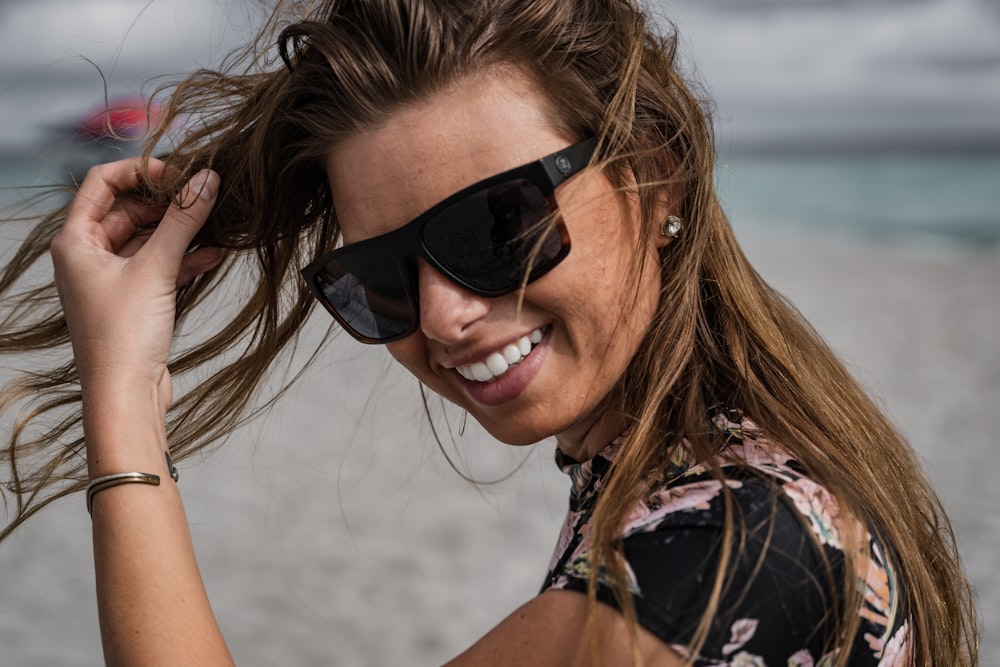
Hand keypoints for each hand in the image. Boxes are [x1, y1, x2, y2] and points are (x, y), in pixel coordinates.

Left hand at [50, 159, 222, 409]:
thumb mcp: (156, 269)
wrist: (126, 394)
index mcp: (75, 241)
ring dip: (180, 230)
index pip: (103, 183)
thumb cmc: (123, 337)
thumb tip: (207, 180)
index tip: (179, 173)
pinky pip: (159, 265)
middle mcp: (88, 256)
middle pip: (129, 209)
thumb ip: (184, 221)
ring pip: (148, 237)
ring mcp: (111, 278)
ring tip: (215, 223)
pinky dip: (183, 257)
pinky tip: (212, 254)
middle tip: (204, 196)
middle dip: (167, 202)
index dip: (141, 172)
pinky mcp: (134, 299)